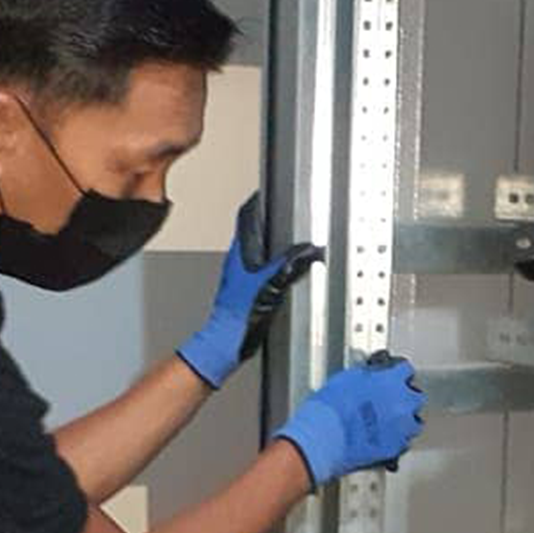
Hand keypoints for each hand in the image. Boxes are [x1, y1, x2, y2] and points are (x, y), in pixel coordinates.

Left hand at [176, 194, 323, 387]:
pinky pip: (264, 265)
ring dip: (274, 241)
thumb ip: (289, 266)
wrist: (226, 343)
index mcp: (240, 253)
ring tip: (292, 235)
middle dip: (271, 217)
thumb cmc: (238, 319)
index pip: (247, 215)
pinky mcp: (247, 288)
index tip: (271, 190)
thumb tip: (308, 251)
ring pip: (260, 247)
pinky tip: (287, 268)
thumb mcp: (270, 287)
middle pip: (256, 229)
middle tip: (288, 208)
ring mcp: (242, 274)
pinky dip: (276, 261)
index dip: (259, 199)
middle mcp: (239, 261)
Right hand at [271, 351, 426, 487]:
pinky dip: (396, 438)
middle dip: (405, 396)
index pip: (406, 370)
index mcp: (391, 381)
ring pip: (414, 421)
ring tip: (391, 420)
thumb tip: (370, 376)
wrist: (322, 439)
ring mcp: (400, 427)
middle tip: (392, 398)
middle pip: (415, 396)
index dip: (398, 372)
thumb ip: (367, 376)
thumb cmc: (328, 411)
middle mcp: (401, 403)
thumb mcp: (346, 379)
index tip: (394, 375)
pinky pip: (404, 441)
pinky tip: (385, 436)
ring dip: (405, 419)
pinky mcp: (395, 448)